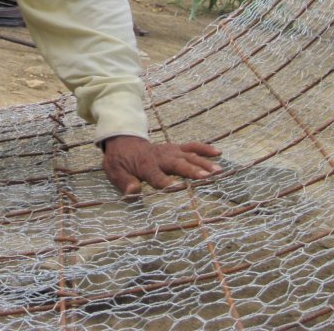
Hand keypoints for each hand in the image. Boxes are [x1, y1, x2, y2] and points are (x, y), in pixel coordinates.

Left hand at [102, 135, 221, 195]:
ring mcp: (170, 151)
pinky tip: (218, 152)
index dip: (165, 182)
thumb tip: (133, 192)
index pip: (156, 176)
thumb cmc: (121, 161)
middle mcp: (160, 158)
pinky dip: (205, 148)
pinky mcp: (176, 148)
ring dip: (203, 162)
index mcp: (145, 166)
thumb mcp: (114, 172)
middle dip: (191, 170)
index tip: (176, 187)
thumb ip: (124, 183)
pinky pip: (192, 147)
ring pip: (188, 156)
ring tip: (218, 170)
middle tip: (206, 177)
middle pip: (177, 164)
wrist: (124, 141)